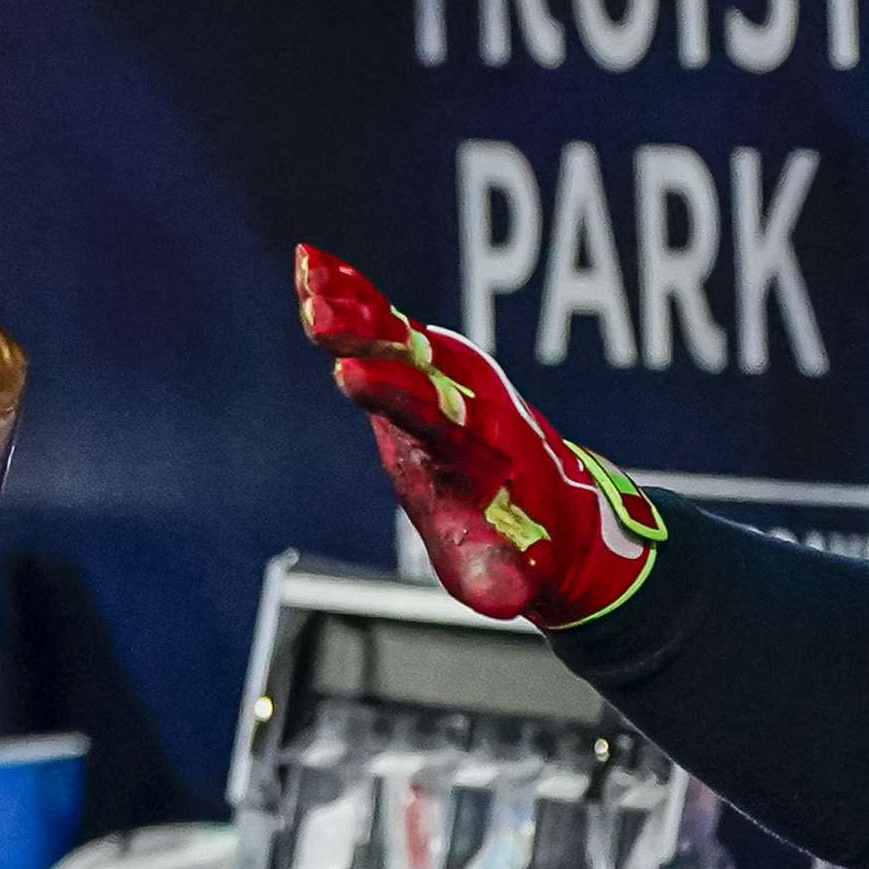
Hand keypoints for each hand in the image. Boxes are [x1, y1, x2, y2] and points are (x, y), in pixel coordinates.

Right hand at [296, 244, 661, 625]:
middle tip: (323, 313)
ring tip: (309, 274)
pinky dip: (354, 297)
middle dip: (370, 337)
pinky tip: (310, 266)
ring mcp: (445, 381)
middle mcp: (462, 403)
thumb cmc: (524, 546)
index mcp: (477, 448)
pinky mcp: (425, 372)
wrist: (559, 513)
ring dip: (357, 305)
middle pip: (413, 361)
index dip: (394, 395)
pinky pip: (388, 329)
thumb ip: (501, 577)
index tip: (351, 375)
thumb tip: (509, 601)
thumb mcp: (514, 574)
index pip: (434, 415)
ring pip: (399, 335)